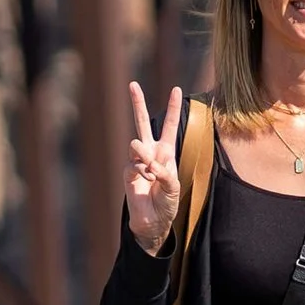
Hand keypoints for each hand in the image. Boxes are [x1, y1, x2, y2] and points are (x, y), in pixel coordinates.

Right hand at [125, 82, 184, 252]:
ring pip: (137, 144)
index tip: (177, 89)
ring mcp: (137, 160)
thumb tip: (148, 160)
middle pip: (143, 122)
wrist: (153, 220)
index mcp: (166, 151)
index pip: (170, 125)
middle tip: (132, 84)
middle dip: (137, 103)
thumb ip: (164, 171)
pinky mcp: (127, 171)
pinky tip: (146, 183)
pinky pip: (134, 164)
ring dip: (146, 157)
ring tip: (151, 173)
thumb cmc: (167, 203)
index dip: (173, 107)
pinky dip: (142, 173)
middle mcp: (150, 151)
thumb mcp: (173, 185)